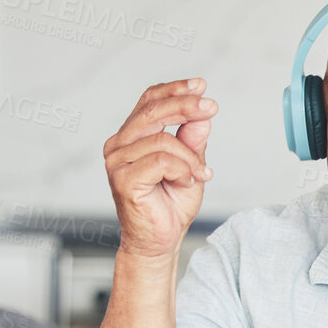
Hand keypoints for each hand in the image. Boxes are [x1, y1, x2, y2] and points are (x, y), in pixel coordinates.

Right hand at [103, 78, 217, 259]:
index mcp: (130, 136)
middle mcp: (118, 145)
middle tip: (211, 107)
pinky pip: (161, 161)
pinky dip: (183, 170)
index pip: (149, 101)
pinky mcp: (123, 180)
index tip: (201, 86)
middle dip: (185, 106)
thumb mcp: (190, 165)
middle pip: (152, 112)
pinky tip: (188, 182)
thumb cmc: (171, 205)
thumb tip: (203, 115)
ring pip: (161, 140)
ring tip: (202, 175)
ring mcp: (117, 162)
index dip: (174, 90)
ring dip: (190, 156)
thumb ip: (192, 140)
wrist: (160, 241)